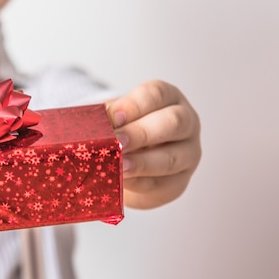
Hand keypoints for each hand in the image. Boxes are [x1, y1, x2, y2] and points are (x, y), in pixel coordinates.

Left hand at [106, 80, 200, 208]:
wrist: (137, 165)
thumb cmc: (125, 132)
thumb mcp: (117, 119)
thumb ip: (108, 119)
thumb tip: (91, 124)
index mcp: (169, 98)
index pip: (157, 94)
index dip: (134, 105)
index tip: (113, 117)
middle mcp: (186, 123)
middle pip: (172, 123)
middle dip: (141, 133)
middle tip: (117, 143)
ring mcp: (188, 154)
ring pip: (171, 158)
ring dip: (142, 163)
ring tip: (120, 167)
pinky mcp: (179, 182)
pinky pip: (161, 184)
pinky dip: (140, 183)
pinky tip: (123, 182)